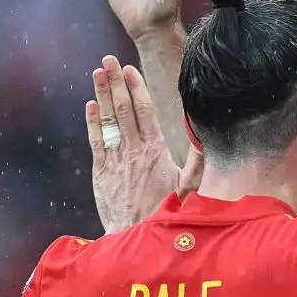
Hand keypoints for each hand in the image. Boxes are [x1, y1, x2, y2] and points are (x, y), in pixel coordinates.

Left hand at [86, 56, 203, 233]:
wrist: (137, 237)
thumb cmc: (167, 213)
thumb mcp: (190, 188)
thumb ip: (198, 162)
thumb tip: (205, 138)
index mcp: (156, 150)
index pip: (144, 111)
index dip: (136, 87)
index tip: (130, 69)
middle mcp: (134, 150)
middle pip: (123, 108)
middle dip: (116, 82)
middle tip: (108, 60)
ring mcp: (115, 159)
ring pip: (108, 120)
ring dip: (102, 94)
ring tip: (98, 73)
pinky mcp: (101, 171)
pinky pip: (96, 140)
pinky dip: (93, 121)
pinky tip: (91, 105)